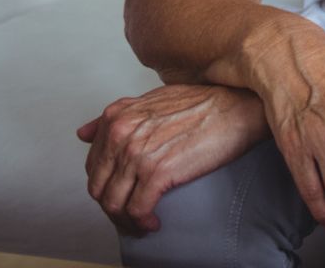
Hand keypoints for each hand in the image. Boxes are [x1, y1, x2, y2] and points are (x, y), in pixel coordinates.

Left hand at [78, 83, 267, 235]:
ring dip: (124, 221)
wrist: (240, 108)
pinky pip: (137, 209)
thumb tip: (83, 133)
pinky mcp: (158, 172)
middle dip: (111, 206)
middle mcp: (122, 133)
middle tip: (129, 214)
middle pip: (98, 187)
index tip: (121, 193)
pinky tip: (153, 223)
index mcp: (117, 116)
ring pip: (113, 203)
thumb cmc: (206, 103)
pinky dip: (142, 223)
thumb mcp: (154, 100)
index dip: (106, 184)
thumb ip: (116, 116)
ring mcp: (138, 154)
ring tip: (140, 224)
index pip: (93, 164)